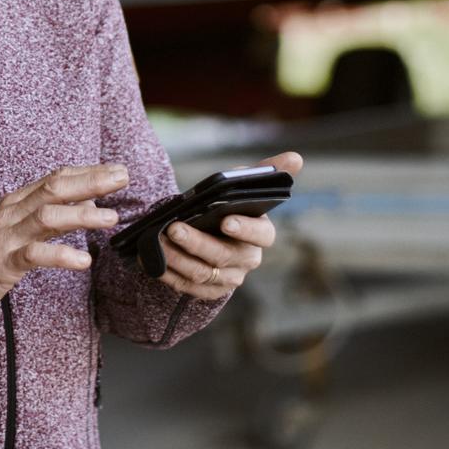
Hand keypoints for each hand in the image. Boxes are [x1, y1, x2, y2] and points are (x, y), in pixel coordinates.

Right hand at [0, 164, 129, 324]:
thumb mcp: (22, 229)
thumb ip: (53, 214)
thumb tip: (89, 200)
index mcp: (17, 201)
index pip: (55, 178)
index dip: (88, 172)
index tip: (118, 169)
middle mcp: (11, 212)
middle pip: (53, 189)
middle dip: (90, 182)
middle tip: (121, 179)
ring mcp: (5, 236)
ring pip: (46, 217)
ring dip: (82, 215)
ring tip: (111, 218)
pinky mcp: (2, 263)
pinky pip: (34, 255)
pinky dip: (61, 255)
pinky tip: (83, 260)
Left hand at [154, 150, 302, 300]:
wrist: (212, 233)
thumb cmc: (229, 205)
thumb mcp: (244, 186)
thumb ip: (265, 171)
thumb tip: (296, 157)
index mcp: (261, 233)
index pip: (262, 234)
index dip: (245, 228)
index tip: (226, 220)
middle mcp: (247, 259)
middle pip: (223, 255)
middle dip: (196, 242)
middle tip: (174, 227)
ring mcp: (229, 278)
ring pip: (202, 273)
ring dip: (177, 257)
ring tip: (158, 240)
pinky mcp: (209, 291)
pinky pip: (187, 287)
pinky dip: (168, 274)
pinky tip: (151, 260)